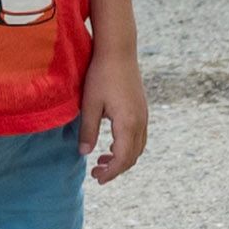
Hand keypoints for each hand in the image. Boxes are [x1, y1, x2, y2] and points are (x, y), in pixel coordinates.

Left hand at [83, 47, 148, 183]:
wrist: (118, 50)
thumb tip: (84, 153)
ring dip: (122, 158)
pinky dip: (127, 147)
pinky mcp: (142, 109)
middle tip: (96, 173)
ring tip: (102, 161)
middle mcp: (140, 121)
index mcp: (127, 123)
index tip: (97, 178)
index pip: (122, 158)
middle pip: (132, 156)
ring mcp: (143, 115)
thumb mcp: (90, 104)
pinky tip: (111, 144)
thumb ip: (87, 130)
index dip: (110, 172)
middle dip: (116, 169)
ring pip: (138, 147)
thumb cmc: (101, 75)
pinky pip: (139, 136)